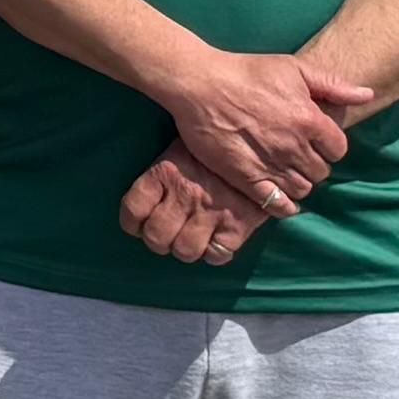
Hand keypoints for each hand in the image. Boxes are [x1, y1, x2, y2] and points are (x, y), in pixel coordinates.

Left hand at [120, 144, 266, 264]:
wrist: (265, 143)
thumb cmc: (216, 146)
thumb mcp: (182, 146)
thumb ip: (164, 173)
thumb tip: (147, 201)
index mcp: (164, 172)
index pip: (132, 209)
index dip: (132, 224)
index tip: (138, 225)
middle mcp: (184, 194)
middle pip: (155, 237)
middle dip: (158, 241)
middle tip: (167, 235)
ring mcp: (211, 211)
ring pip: (184, 251)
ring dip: (184, 249)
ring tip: (190, 240)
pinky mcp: (239, 224)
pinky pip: (218, 255)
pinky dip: (214, 254)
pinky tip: (215, 241)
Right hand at [152, 49, 367, 219]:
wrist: (199, 84)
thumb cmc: (246, 71)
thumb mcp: (293, 68)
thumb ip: (332, 85)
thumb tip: (367, 95)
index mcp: (310, 120)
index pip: (338, 149)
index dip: (328, 146)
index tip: (314, 141)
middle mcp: (294, 146)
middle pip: (321, 171)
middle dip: (313, 164)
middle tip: (296, 156)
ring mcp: (270, 164)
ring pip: (301, 188)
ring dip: (298, 183)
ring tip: (285, 172)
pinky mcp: (245, 176)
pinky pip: (275, 203)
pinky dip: (283, 205)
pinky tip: (280, 199)